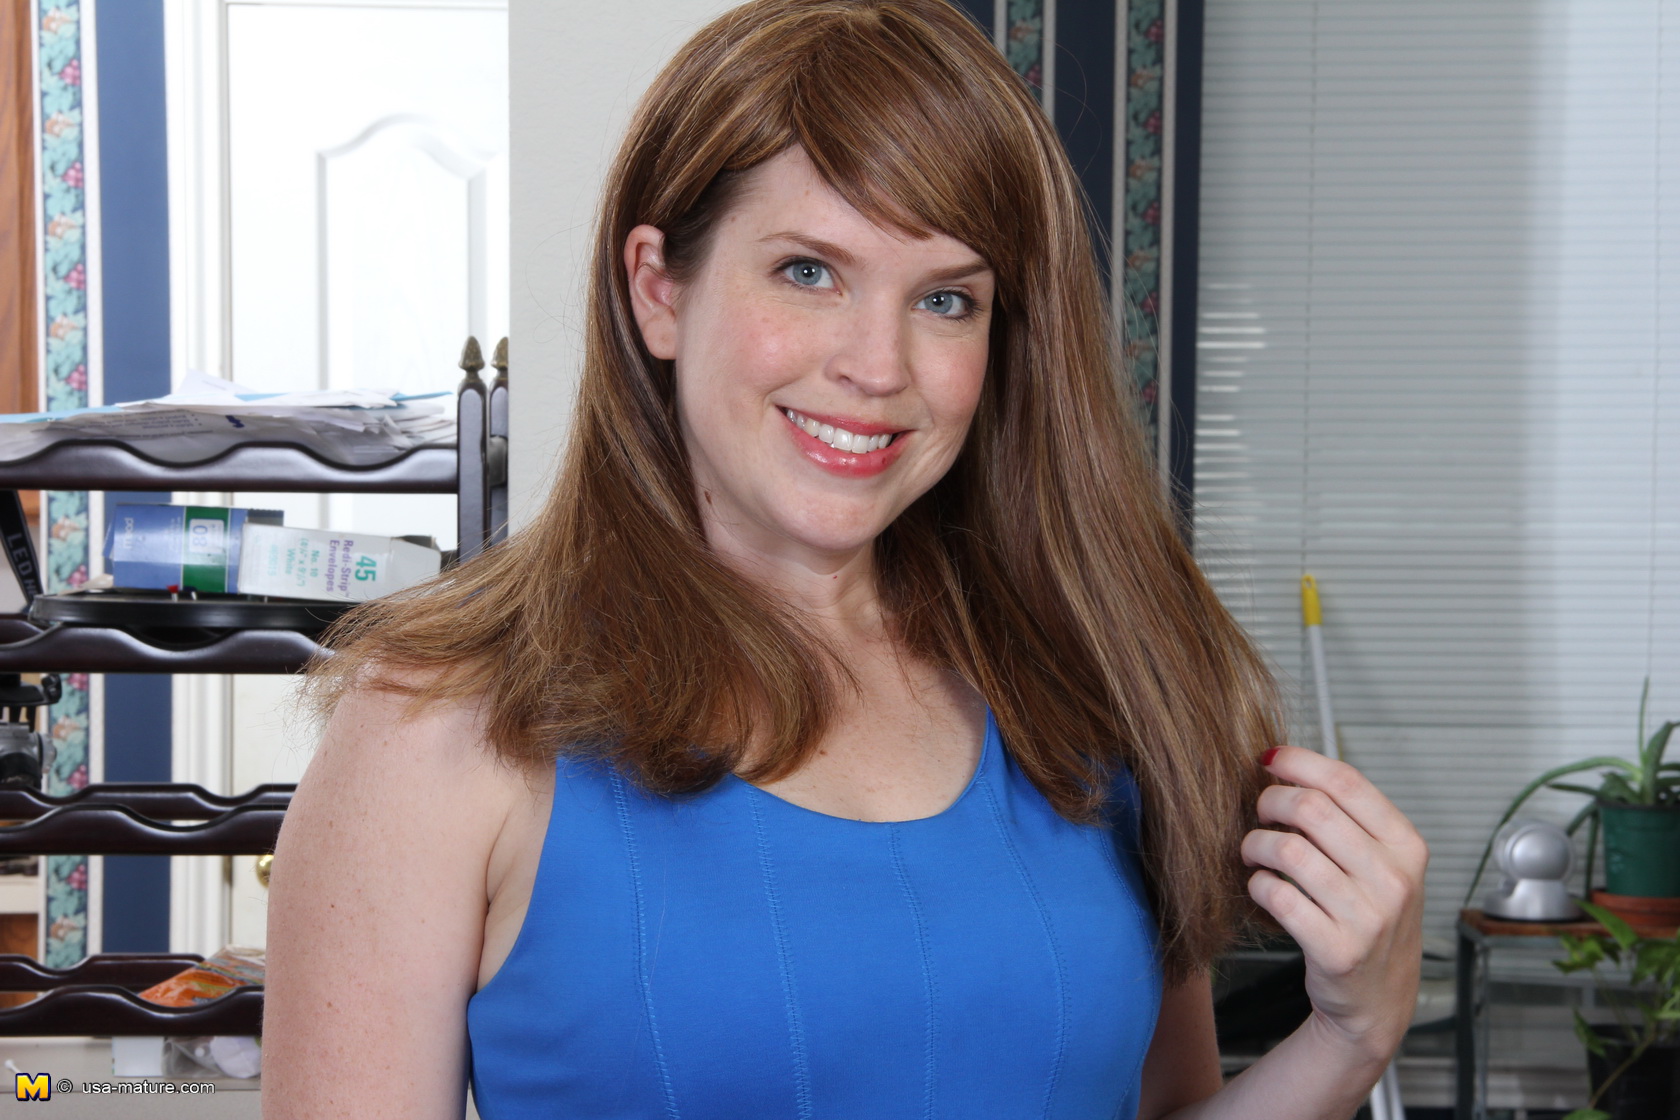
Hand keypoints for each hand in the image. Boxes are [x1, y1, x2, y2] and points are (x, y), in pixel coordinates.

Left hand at [1241, 745, 1428, 1062]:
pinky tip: (1263, 887)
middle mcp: (1394, 879)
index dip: (1298, 761)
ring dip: (1256, 843)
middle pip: (1312, 808)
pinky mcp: (1337, 950)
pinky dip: (1258, 885)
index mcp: (1406, 846)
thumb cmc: (1370, 919)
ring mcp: (1368, 917)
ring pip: (1288, 850)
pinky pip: (1277, 896)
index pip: (1347, 781)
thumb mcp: (1380, 864)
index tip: (1268, 759)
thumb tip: (1284, 765)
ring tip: (1254, 851)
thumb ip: (1345, 817)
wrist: (1377, 999)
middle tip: (1258, 811)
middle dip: (1271, 801)